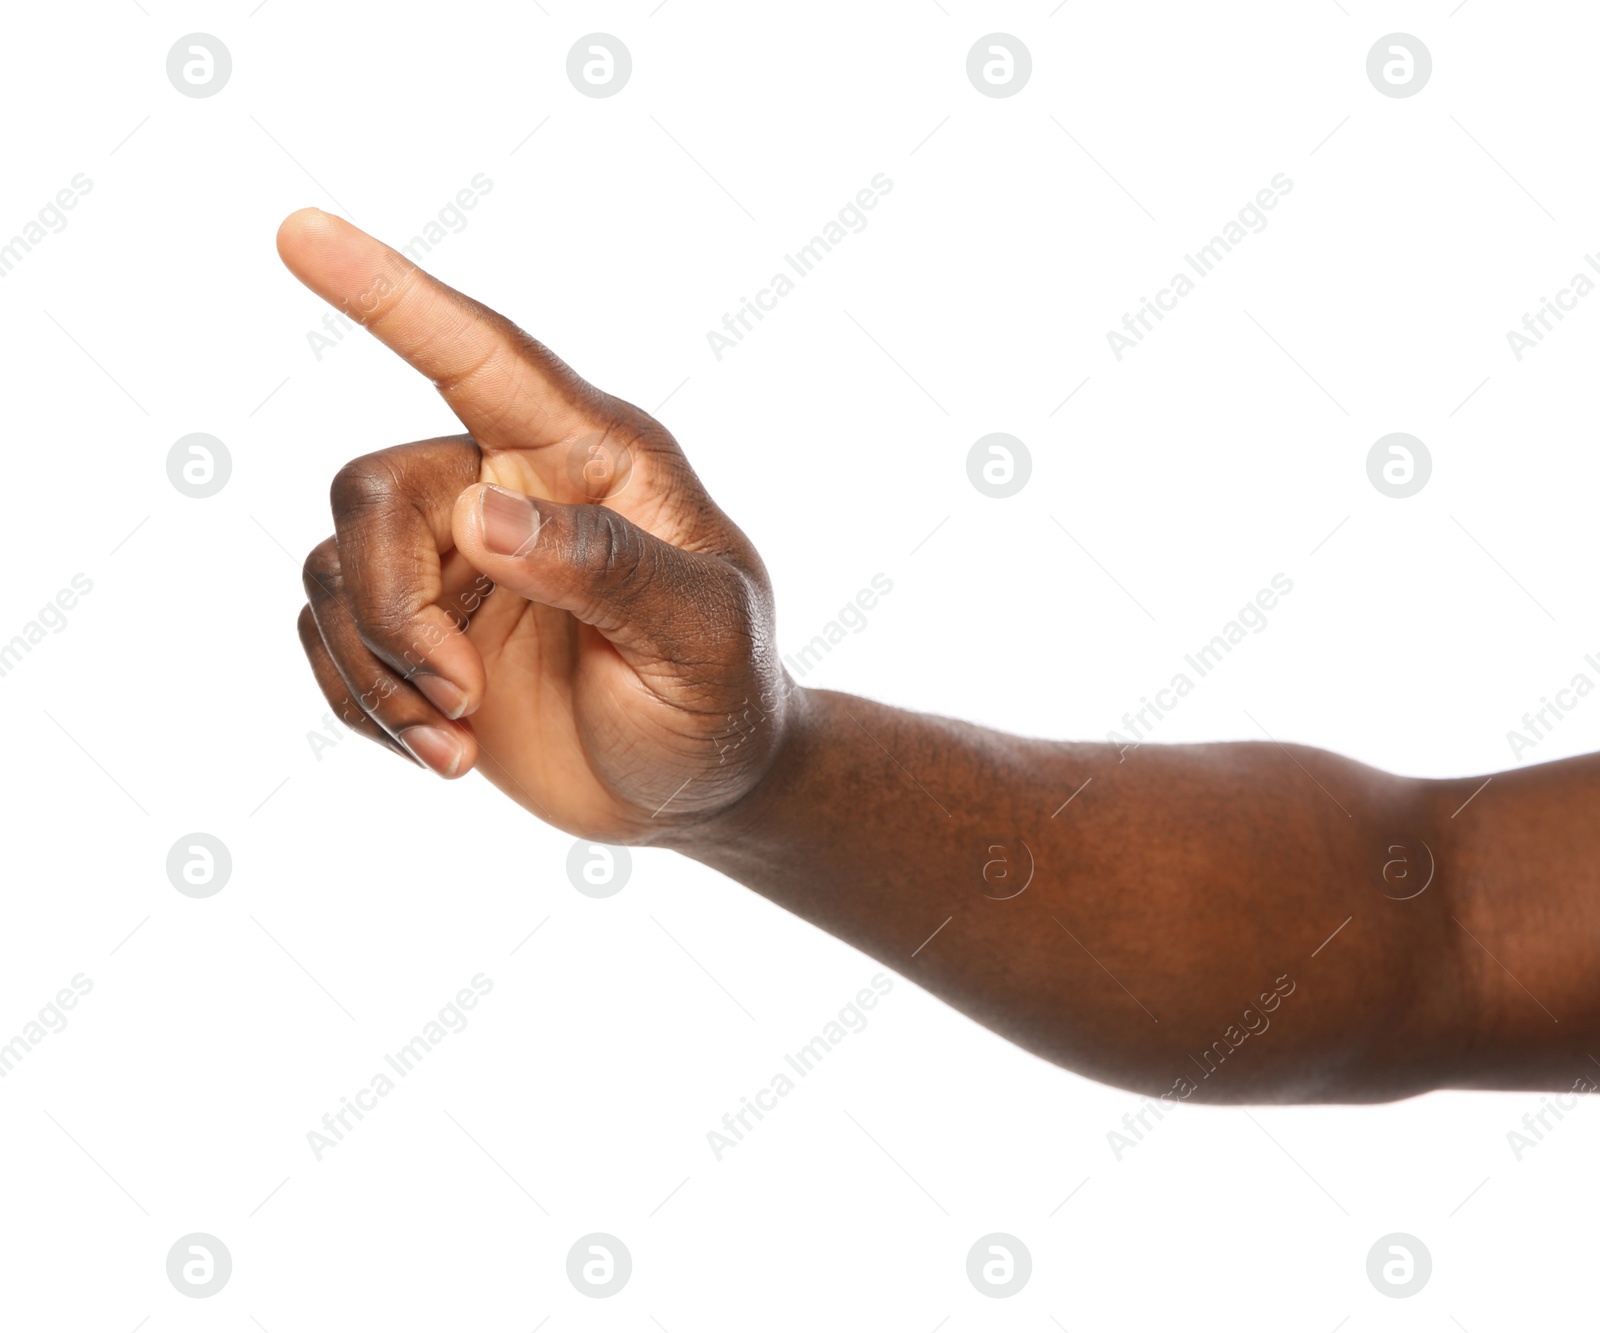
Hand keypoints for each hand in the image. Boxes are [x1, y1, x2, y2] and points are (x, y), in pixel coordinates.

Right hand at [280, 209, 791, 841]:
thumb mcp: (701, 636)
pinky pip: (327, 636)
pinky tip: (445, 754)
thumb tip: (480, 515)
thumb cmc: (723, 699)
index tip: (301, 232)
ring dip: (380, 675)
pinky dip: (366, 706)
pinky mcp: (418, 626)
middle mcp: (509, 483)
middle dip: (392, 607)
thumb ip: (607, 567)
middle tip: (458, 696)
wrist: (695, 787)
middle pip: (375, 491)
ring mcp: (455, 557)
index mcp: (593, 456)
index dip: (392, 296)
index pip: (482, 358)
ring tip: (460, 741)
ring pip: (335, 572)